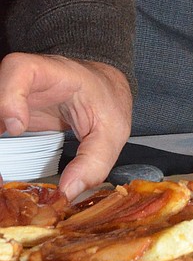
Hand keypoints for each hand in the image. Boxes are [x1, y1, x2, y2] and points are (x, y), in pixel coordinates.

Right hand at [0, 53, 131, 199]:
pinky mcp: (6, 114)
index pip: (20, 68)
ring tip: (3, 177)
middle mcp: (26, 82)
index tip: (17, 127)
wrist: (102, 87)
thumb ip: (94, 160)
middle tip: (4, 168)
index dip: (9, 95)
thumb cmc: (105, 99)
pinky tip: (3, 175)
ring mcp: (12, 97)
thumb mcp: (112, 130)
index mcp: (54, 74)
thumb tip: (68, 192)